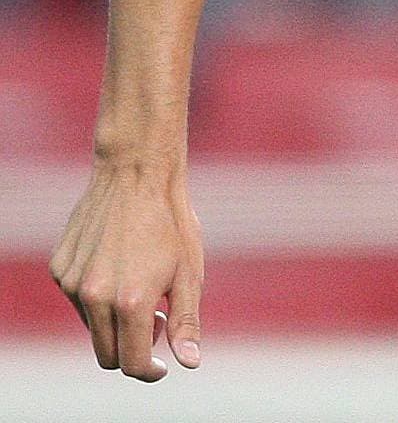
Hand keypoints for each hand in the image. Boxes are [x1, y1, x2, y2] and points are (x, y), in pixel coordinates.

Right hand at [50, 159, 203, 380]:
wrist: (136, 175)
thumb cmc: (171, 223)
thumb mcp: (189, 274)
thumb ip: (186, 322)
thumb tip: (189, 363)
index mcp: (130, 302)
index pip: (131, 362)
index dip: (148, 371)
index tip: (160, 367)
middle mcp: (94, 297)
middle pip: (106, 353)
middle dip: (133, 349)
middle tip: (159, 321)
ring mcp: (72, 283)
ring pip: (91, 326)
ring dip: (115, 320)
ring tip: (142, 286)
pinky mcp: (59, 268)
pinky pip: (78, 299)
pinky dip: (98, 296)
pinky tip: (119, 265)